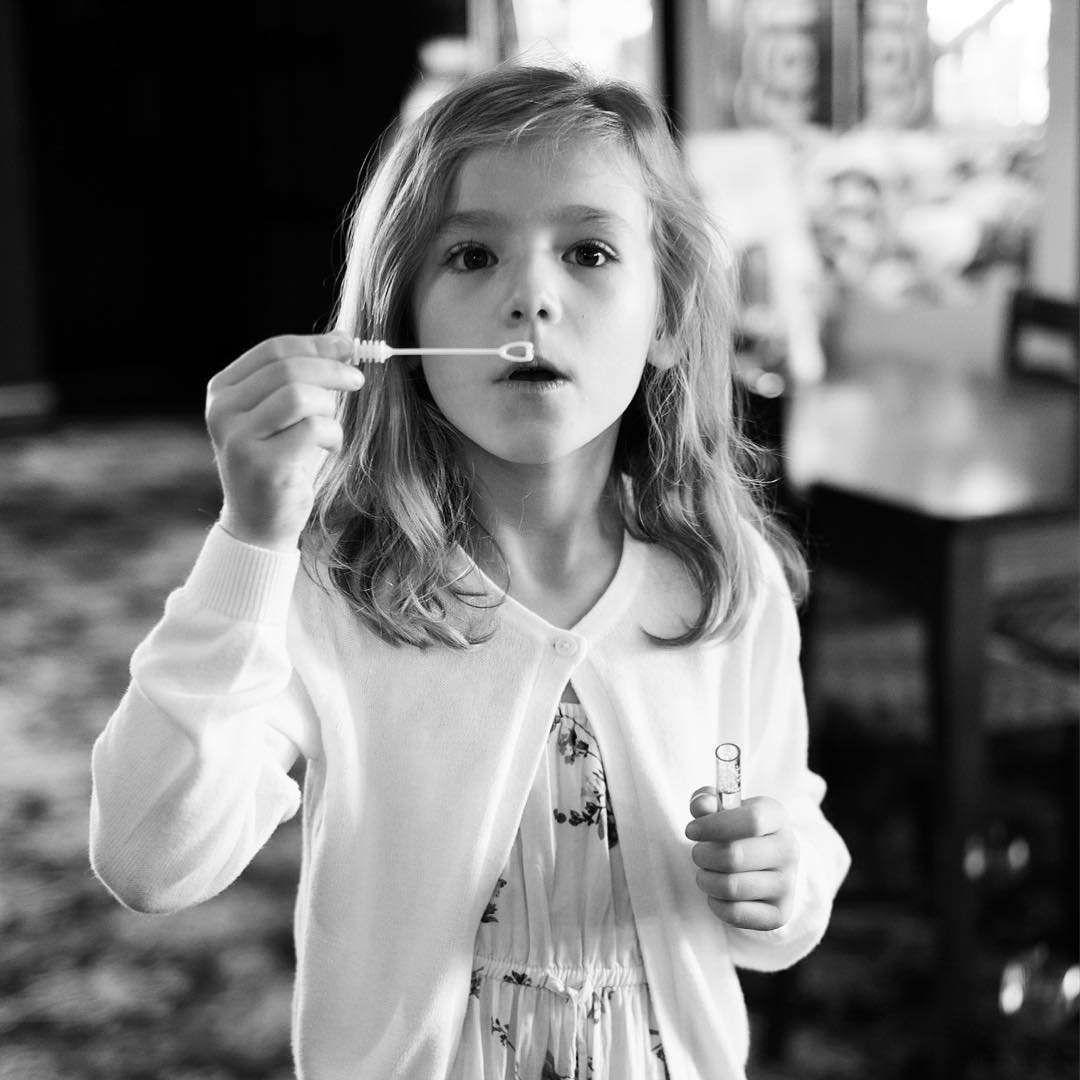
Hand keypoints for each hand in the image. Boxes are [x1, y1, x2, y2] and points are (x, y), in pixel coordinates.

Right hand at [205, 333, 363, 549]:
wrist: (260, 522)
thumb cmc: (280, 462)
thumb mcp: (286, 414)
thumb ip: (304, 378)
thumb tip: (342, 338)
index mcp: (223, 391)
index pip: (274, 350)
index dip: (316, 344)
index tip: (347, 345)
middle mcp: (223, 411)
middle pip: (288, 368)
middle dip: (331, 369)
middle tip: (357, 380)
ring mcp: (238, 438)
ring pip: (300, 396)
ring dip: (329, 407)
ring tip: (331, 428)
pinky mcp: (262, 465)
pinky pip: (312, 429)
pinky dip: (332, 434)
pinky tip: (329, 447)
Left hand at [685, 788, 798, 930]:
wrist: (765, 864)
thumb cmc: (736, 830)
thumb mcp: (723, 808)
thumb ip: (706, 800)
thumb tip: (702, 806)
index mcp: (776, 817)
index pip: (752, 820)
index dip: (714, 825)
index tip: (691, 831)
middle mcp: (788, 850)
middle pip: (735, 856)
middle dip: (703, 855)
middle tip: (698, 853)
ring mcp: (787, 885)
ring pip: (731, 887)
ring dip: (706, 879)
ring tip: (706, 872)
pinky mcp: (778, 914)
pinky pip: (735, 913)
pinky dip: (716, 904)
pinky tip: (717, 893)